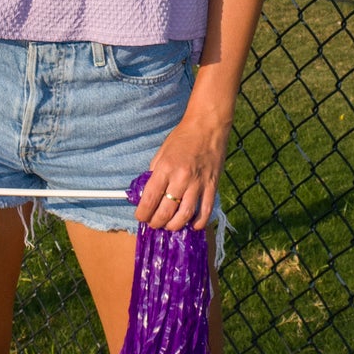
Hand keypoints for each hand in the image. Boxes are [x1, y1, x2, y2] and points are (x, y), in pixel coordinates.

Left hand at [134, 111, 229, 232]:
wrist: (208, 127)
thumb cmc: (183, 138)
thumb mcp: (161, 153)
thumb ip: (155, 173)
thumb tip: (149, 193)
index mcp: (165, 168)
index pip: (150, 199)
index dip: (143, 214)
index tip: (141, 217)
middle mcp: (181, 178)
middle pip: (166, 211)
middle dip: (156, 222)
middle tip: (154, 223)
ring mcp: (198, 183)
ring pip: (185, 215)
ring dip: (174, 226)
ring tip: (169, 226)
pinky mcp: (212, 186)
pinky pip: (205, 211)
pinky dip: (198, 222)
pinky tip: (191, 225)